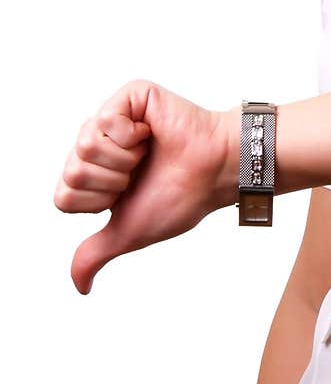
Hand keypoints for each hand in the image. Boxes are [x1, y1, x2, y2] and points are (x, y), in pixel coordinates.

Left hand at [55, 79, 238, 294]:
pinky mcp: (130, 96)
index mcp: (95, 173)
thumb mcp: (128, 233)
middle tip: (142, 171)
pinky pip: (105, 119)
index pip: (64, 195)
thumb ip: (95, 255)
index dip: (98, 202)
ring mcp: (113, 117)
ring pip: (85, 146)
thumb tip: (79, 287)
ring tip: (148, 152)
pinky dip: (130, 135)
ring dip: (124, 159)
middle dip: (113, 181)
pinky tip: (150, 134)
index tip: (130, 193)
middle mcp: (99, 143)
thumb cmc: (181, 198)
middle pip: (72, 172)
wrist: (214, 173)